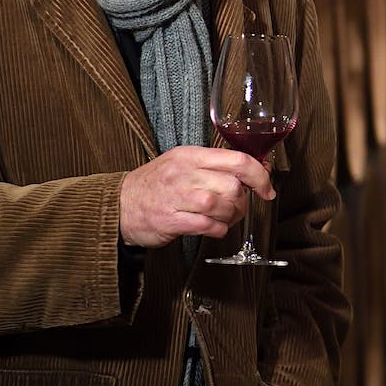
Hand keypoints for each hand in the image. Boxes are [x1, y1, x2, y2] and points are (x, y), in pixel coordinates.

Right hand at [119, 145, 276, 247]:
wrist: (119, 204)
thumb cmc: (156, 185)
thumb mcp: (183, 164)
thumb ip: (215, 166)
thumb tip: (255, 171)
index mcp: (191, 155)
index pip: (237, 159)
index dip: (259, 175)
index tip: (267, 187)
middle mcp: (184, 173)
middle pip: (232, 185)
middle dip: (242, 201)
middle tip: (237, 207)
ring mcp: (176, 197)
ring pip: (222, 206)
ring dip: (231, 217)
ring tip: (224, 218)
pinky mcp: (170, 220)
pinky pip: (208, 226)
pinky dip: (218, 230)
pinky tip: (214, 228)